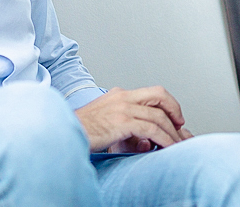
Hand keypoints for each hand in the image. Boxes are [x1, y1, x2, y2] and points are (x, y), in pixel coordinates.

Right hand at [75, 86, 191, 152]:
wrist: (59, 132)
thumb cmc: (79, 131)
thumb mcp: (103, 121)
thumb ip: (122, 122)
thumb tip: (140, 135)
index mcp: (118, 95)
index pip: (150, 92)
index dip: (167, 103)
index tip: (173, 116)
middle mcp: (122, 97)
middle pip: (159, 95)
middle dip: (174, 109)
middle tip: (180, 124)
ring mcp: (122, 108)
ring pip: (158, 115)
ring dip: (171, 131)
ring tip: (176, 143)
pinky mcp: (122, 122)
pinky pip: (151, 129)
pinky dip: (164, 138)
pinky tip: (167, 146)